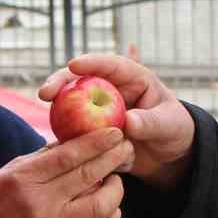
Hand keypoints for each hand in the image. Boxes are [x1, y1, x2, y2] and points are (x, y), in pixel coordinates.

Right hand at [0, 126, 132, 217]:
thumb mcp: (12, 169)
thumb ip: (45, 156)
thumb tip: (80, 138)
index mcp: (25, 178)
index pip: (69, 155)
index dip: (97, 142)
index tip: (116, 132)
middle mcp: (40, 203)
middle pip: (89, 177)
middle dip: (113, 159)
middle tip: (126, 149)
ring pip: (100, 207)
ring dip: (116, 191)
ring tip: (116, 181)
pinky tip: (112, 209)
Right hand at [39, 54, 193, 189]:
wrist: (168, 154)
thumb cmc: (174, 129)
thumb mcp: (169, 125)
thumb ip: (151, 122)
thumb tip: (129, 122)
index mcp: (132, 78)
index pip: (111, 65)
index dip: (91, 63)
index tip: (74, 65)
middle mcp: (110, 90)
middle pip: (80, 80)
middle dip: (60, 83)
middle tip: (44, 93)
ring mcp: (97, 109)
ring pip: (70, 105)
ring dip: (58, 112)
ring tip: (51, 124)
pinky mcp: (90, 130)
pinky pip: (75, 131)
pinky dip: (67, 138)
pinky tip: (62, 148)